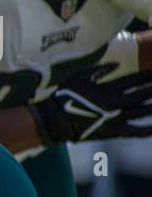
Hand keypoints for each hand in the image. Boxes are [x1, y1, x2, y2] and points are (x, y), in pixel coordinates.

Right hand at [32, 65, 151, 143]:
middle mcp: (115, 104)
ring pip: (142, 113)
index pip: (135, 80)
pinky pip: (134, 132)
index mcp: (108, 90)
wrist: (54, 121)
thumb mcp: (79, 76)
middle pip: (143, 95)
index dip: (148, 75)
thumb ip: (100, 69)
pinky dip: (147, 130)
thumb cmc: (64, 95)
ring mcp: (115, 119)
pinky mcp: (112, 132)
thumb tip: (117, 64)